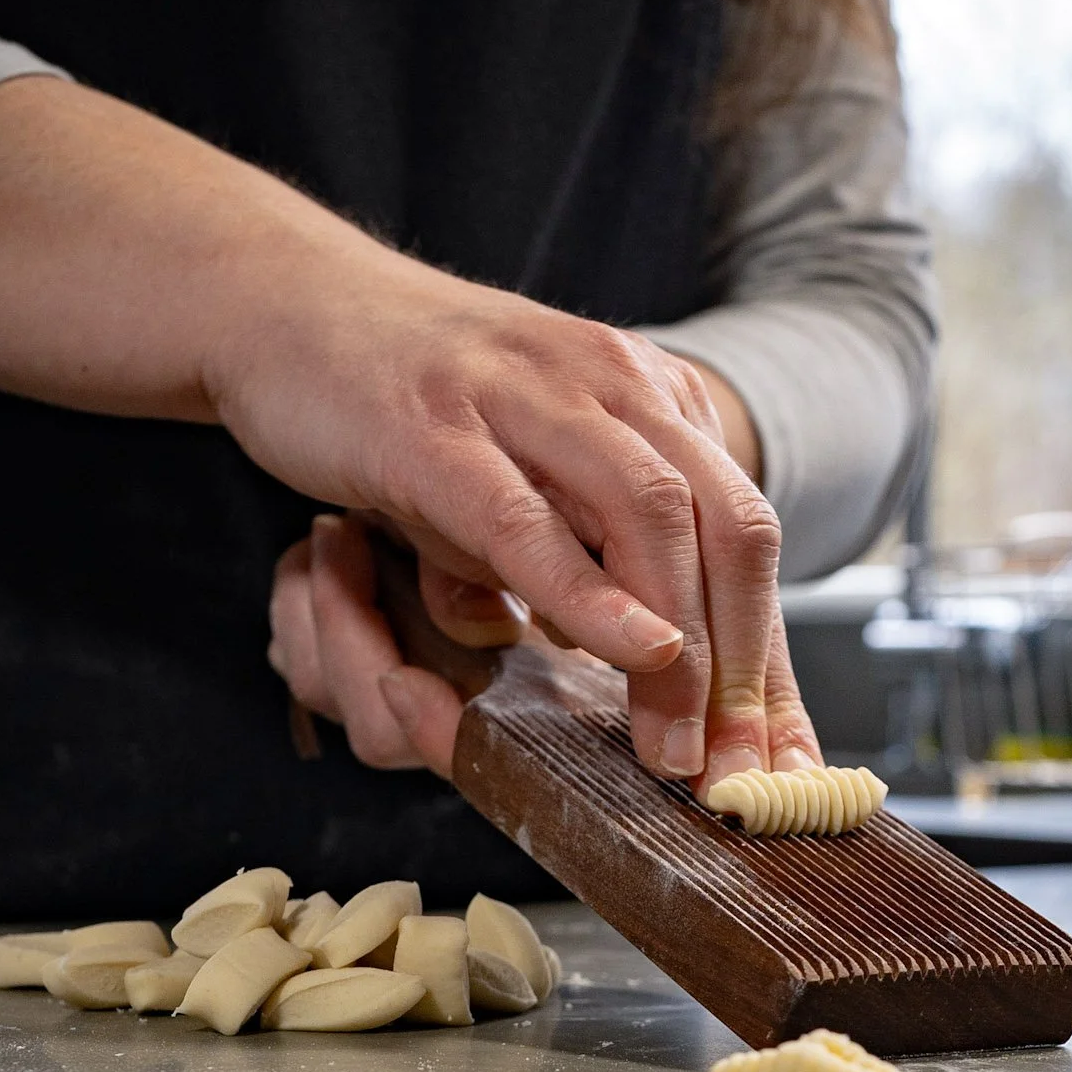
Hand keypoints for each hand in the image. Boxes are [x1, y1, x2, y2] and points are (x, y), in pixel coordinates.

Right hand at [0, 76, 820, 788]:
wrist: (289, 300)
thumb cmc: (414, 399)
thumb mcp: (531, 466)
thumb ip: (591, 547)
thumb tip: (652, 655)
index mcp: (644, 396)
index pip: (743, 533)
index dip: (770, 659)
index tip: (781, 757)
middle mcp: (607, 384)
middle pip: (729, 529)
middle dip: (746, 667)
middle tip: (740, 771)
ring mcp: (523, 401)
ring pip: (650, 519)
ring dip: (681, 648)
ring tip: (677, 743)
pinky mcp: (434, 432)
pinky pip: (528, 521)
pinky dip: (588, 594)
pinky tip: (629, 646)